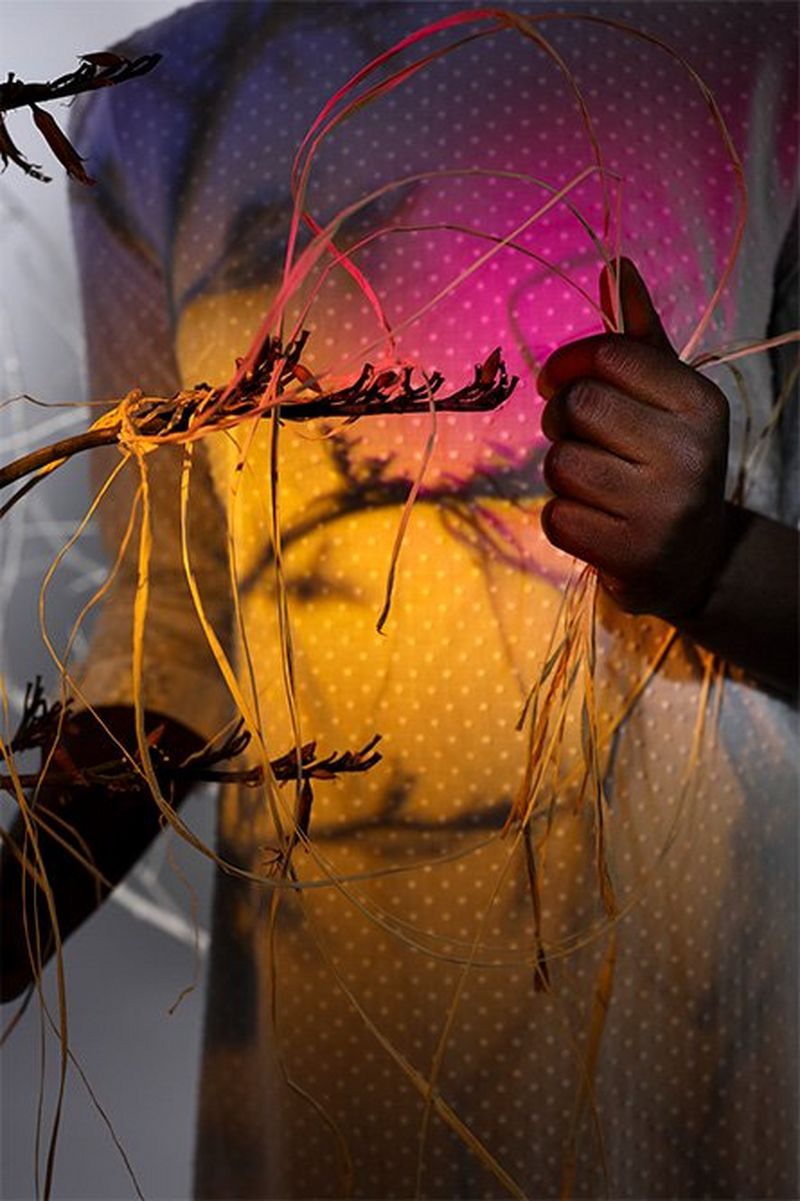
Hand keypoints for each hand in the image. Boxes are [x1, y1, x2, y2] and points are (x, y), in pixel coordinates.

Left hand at [538, 258, 729, 620]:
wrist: (691, 559)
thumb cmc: (664, 462)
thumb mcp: (663, 397)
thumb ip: (638, 336)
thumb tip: (615, 266)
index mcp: (700, 403)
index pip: (609, 356)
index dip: (568, 364)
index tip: (559, 380)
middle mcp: (690, 454)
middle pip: (577, 408)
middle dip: (560, 421)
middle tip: (578, 439)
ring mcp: (663, 509)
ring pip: (560, 465)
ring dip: (561, 474)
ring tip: (593, 484)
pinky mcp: (632, 554)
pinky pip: (557, 517)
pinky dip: (563, 518)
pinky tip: (594, 521)